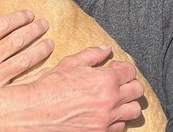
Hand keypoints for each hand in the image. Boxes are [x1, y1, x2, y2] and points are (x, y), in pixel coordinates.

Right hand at [0, 0, 53, 86]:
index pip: (2, 25)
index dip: (19, 17)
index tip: (28, 14)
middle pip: (17, 40)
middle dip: (34, 29)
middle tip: (43, 24)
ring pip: (24, 59)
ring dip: (40, 49)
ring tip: (49, 43)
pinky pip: (24, 82)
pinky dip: (38, 75)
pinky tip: (47, 69)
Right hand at [28, 47, 143, 130]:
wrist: (35, 111)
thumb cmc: (50, 86)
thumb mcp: (69, 64)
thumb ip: (91, 55)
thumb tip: (105, 49)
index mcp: (105, 80)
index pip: (130, 71)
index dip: (122, 67)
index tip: (113, 68)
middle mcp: (110, 100)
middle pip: (137, 91)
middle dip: (129, 83)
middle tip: (118, 82)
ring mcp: (107, 119)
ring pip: (134, 111)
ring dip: (128, 103)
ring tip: (116, 99)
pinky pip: (120, 126)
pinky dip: (117, 119)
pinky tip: (106, 113)